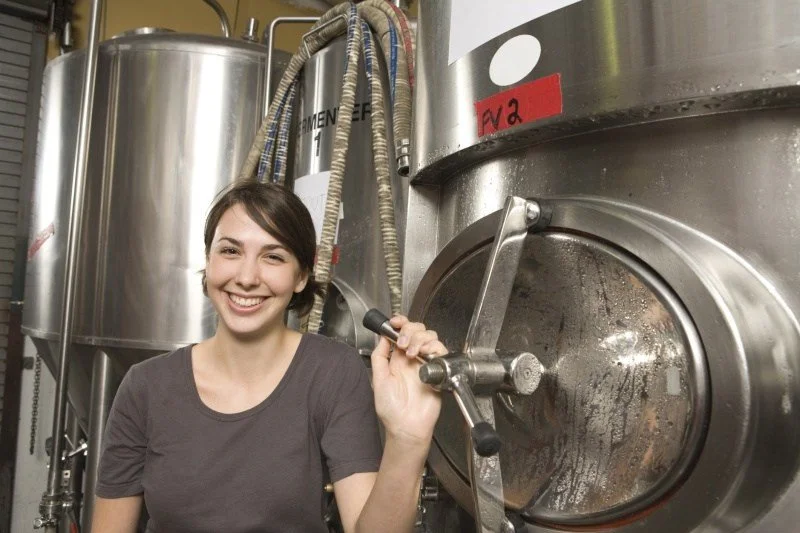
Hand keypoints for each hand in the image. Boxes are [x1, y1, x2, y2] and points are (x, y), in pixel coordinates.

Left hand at [370, 315, 447, 446]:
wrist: (407, 427)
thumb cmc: (391, 410)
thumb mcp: (378, 380)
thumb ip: (380, 357)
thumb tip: (382, 336)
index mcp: (397, 359)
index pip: (401, 333)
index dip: (400, 323)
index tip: (396, 322)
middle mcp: (412, 359)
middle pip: (417, 330)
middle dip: (410, 331)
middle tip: (404, 344)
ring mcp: (425, 363)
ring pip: (430, 337)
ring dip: (420, 339)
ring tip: (413, 353)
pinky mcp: (437, 370)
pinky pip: (441, 351)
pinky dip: (434, 347)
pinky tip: (424, 355)